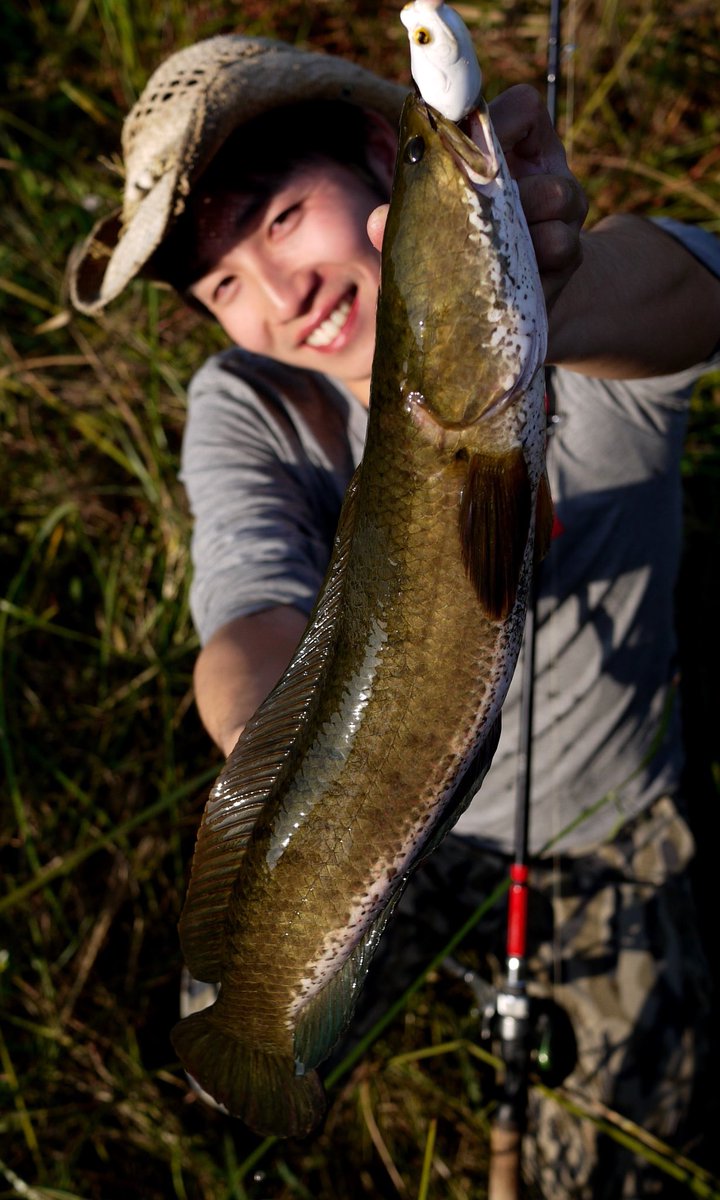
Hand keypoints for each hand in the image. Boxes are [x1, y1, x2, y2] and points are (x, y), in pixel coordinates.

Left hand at [367, 85, 587, 311]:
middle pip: (542, 159)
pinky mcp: (572, 255)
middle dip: (502, 186)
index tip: (472, 145)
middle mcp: (548, 175)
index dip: (499, 119)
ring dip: (518, 222)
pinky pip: (561, 244)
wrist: (499, 304)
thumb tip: (377, 222)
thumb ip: (408, 216)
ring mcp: (566, 215)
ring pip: (558, 196)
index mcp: (516, 151)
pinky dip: (531, 256)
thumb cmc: (461, 245)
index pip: (524, 108)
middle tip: (473, 207)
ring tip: (489, 244)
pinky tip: (504, 272)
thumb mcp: (435, 223)